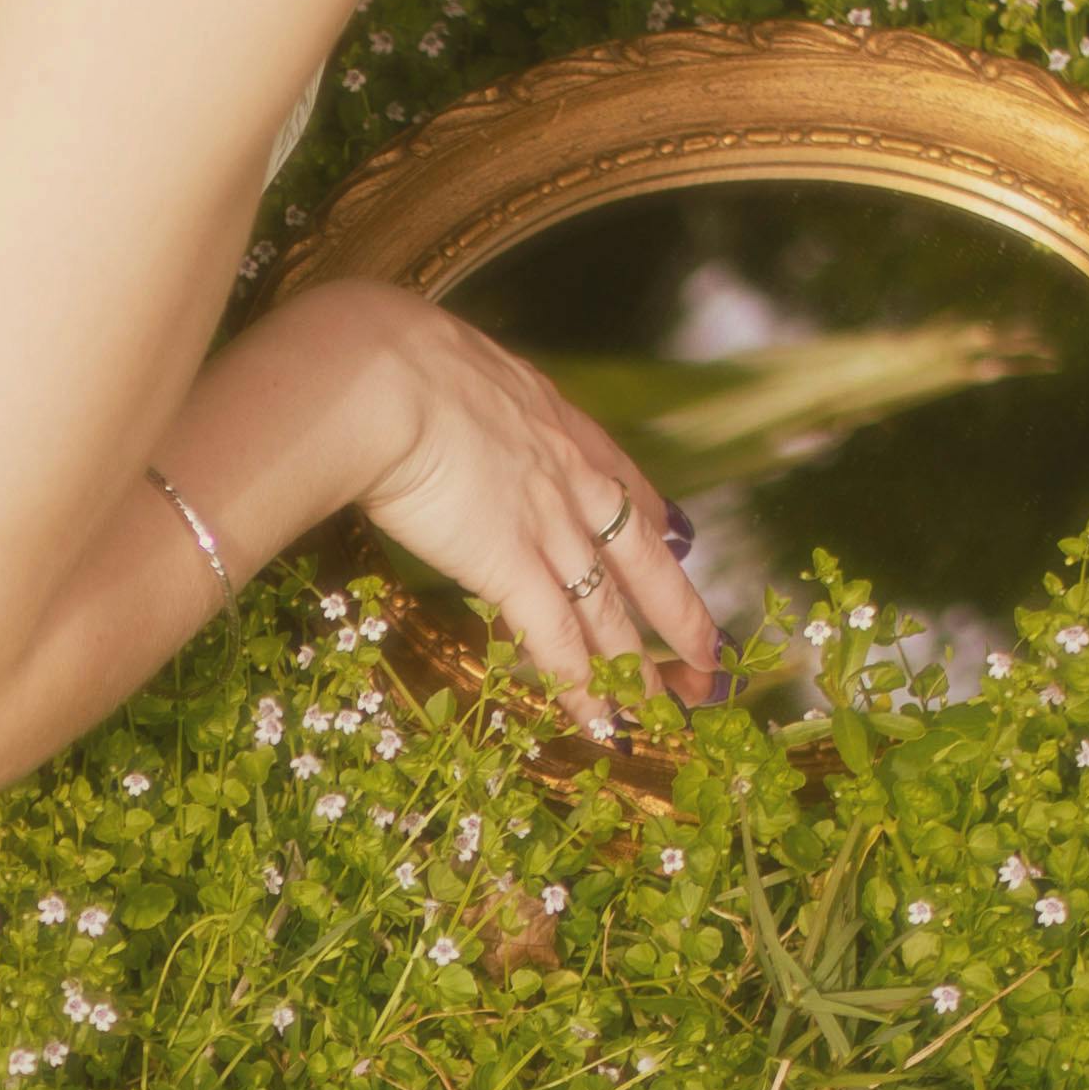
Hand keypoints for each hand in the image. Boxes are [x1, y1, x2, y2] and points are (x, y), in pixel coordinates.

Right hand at [304, 280, 729, 727]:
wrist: (380, 378)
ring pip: (609, 610)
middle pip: (641, 557)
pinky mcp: (510, 564)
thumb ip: (468, 400)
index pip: (623, 480)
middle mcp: (568, 476)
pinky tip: (601, 725)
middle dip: (679, 614)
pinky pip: (558, 638)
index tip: (682, 542)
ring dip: (636, 671)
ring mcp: (547, 523)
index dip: (656, 519)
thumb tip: (437, 404)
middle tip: (708, 658)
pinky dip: (582, 687)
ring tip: (662, 717)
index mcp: (555, 422)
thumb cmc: (389, 364)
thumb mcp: (453, 367)